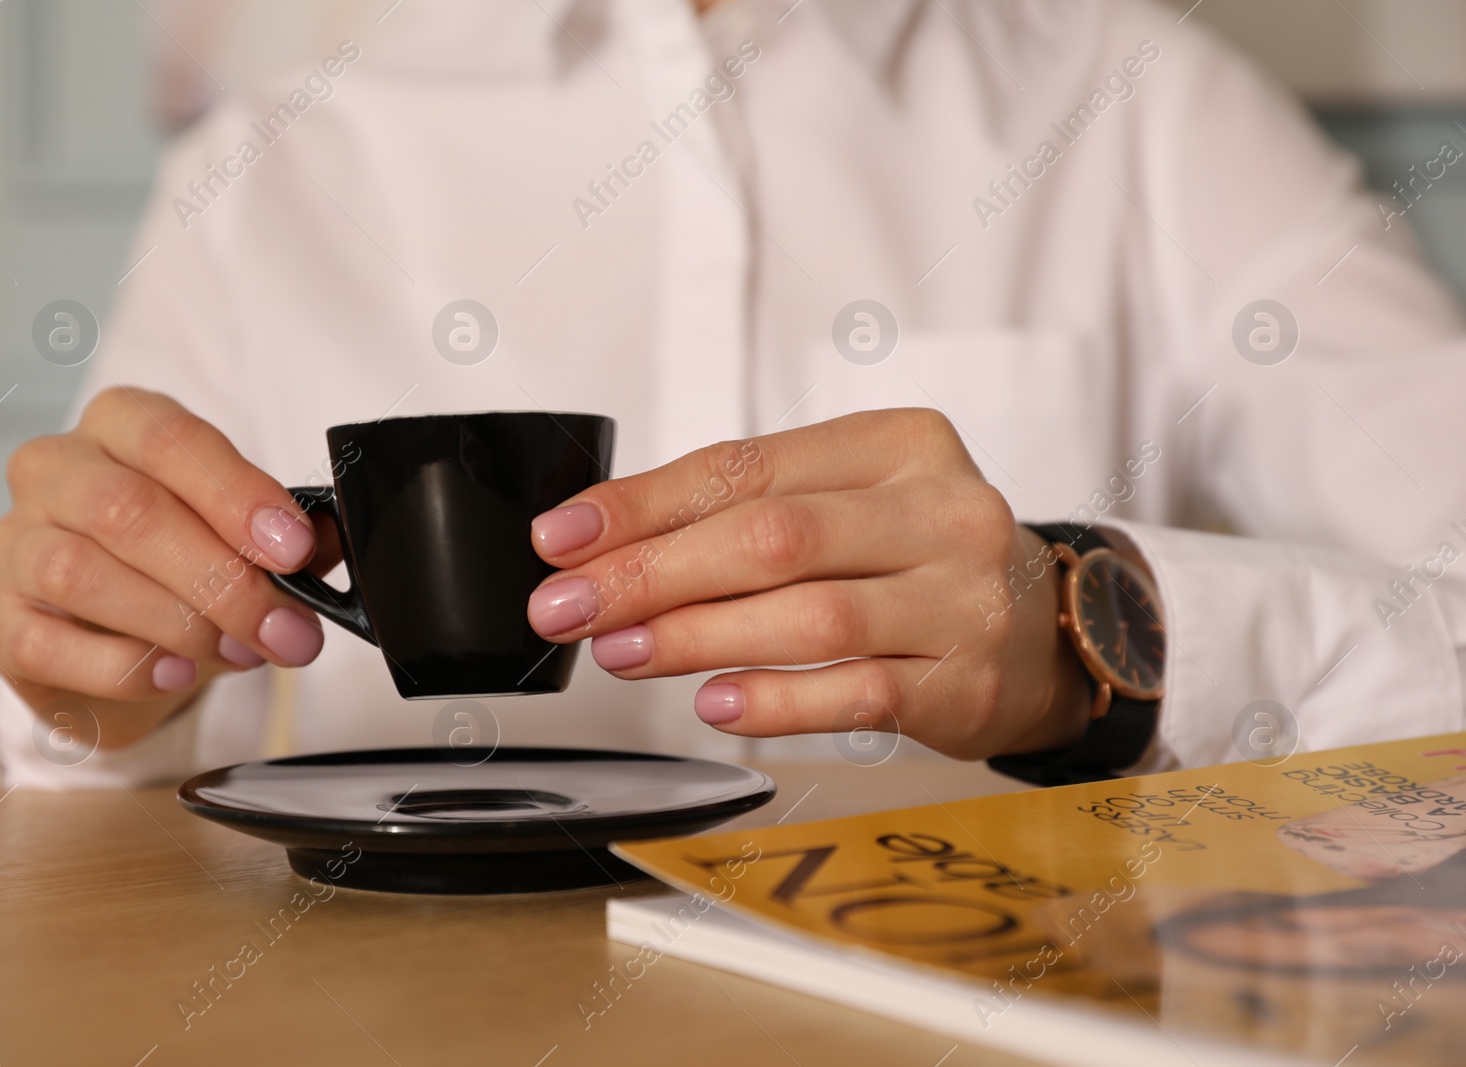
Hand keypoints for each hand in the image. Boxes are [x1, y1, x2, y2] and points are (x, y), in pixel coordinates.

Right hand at [0, 388, 330, 748]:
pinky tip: (174, 674)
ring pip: (81, 574)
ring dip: (178, 623)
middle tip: (284, 628)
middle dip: (221, 578)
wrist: (113, 637)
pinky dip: (121, 666)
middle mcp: (55, 471)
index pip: (171, 438)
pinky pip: (46, 643)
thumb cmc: (178, 561)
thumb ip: (289, 534)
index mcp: (120, 424)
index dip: (236, 494)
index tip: (293, 549)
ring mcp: (15, 544)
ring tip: (237, 652)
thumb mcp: (240, 534)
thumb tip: (332, 541)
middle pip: (128, 511)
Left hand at [525, 408, 1090, 759]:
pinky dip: (776, 700)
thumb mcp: (847, 501)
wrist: (1049, 628)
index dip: (643, 504)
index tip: (563, 538)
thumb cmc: (920, 557)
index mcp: (900, 443)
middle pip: (774, 537)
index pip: (748, 466)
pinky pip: (858, 693)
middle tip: (571, 605)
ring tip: (622, 653)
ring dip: (698, 638)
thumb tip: (601, 539)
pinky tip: (714, 703)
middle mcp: (941, 510)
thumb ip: (742, 509)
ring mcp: (963, 599)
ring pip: (811, 616)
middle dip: (653, 573)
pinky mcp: (967, 682)